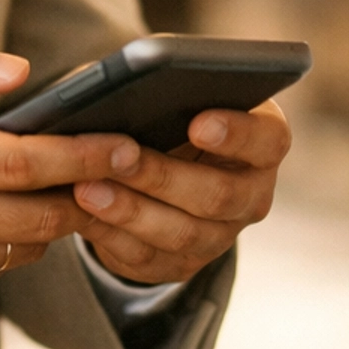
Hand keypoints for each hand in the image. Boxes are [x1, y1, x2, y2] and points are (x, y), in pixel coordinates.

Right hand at [0, 33, 141, 301]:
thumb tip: (20, 71)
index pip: (22, 162)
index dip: (82, 156)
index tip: (124, 145)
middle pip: (39, 215)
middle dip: (89, 193)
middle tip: (122, 170)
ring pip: (26, 246)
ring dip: (55, 220)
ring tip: (71, 188)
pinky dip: (17, 243)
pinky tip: (15, 214)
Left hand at [72, 99, 290, 285]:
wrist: (161, 161)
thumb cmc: (172, 112)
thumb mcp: (177, 92)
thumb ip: (164, 85)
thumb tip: (122, 84)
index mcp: (264, 141)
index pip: (267, 139)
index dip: (237, 133)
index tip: (198, 123)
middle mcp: (252, 194)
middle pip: (218, 194)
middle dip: (164, 176)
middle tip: (122, 156)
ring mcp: (220, 235)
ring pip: (181, 233)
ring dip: (130, 210)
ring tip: (88, 187)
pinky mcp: (181, 264)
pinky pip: (147, 257)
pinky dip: (110, 234)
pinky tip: (81, 211)